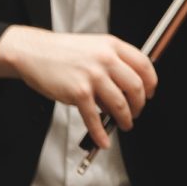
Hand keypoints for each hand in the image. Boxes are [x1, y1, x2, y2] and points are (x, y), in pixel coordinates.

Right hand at [0, 26, 156, 149]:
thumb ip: (113, 62)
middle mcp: (105, 59)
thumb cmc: (63, 52)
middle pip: (136, 86)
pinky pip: (94, 118)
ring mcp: (92, 76)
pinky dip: (101, 133)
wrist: (34, 52)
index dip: (151, 82)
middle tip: (137, 112)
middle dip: (139, 105)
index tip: (150, 93)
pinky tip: (103, 140)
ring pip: (120, 104)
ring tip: (124, 124)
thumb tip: (129, 87)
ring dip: (125, 119)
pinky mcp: (78, 92)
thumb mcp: (95, 47)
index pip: (144, 64)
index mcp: (112, 45)